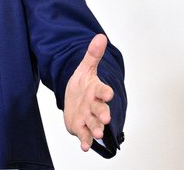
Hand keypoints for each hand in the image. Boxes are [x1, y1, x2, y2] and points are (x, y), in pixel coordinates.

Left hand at [64, 34, 114, 151]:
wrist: (75, 99)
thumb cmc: (83, 84)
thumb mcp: (84, 68)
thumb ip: (92, 55)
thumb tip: (100, 36)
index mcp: (96, 90)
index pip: (102, 90)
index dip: (105, 92)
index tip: (108, 94)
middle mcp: (94, 105)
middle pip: (100, 110)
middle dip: (102, 114)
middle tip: (105, 118)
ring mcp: (88, 117)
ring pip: (94, 124)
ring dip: (95, 128)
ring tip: (97, 132)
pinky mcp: (81, 127)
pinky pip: (84, 135)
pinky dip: (85, 141)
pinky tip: (84, 146)